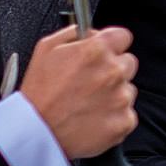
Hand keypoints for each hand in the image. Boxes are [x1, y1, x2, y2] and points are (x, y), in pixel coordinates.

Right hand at [20, 25, 137, 156]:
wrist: (37, 132)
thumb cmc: (39, 94)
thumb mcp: (46, 48)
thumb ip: (74, 33)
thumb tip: (90, 32)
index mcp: (95, 51)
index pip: (123, 36)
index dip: (112, 43)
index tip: (106, 51)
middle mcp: (113, 72)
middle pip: (128, 62)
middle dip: (113, 69)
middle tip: (91, 81)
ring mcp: (121, 98)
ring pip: (128, 89)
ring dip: (114, 93)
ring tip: (87, 102)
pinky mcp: (125, 121)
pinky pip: (128, 113)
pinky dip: (115, 116)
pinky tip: (93, 117)